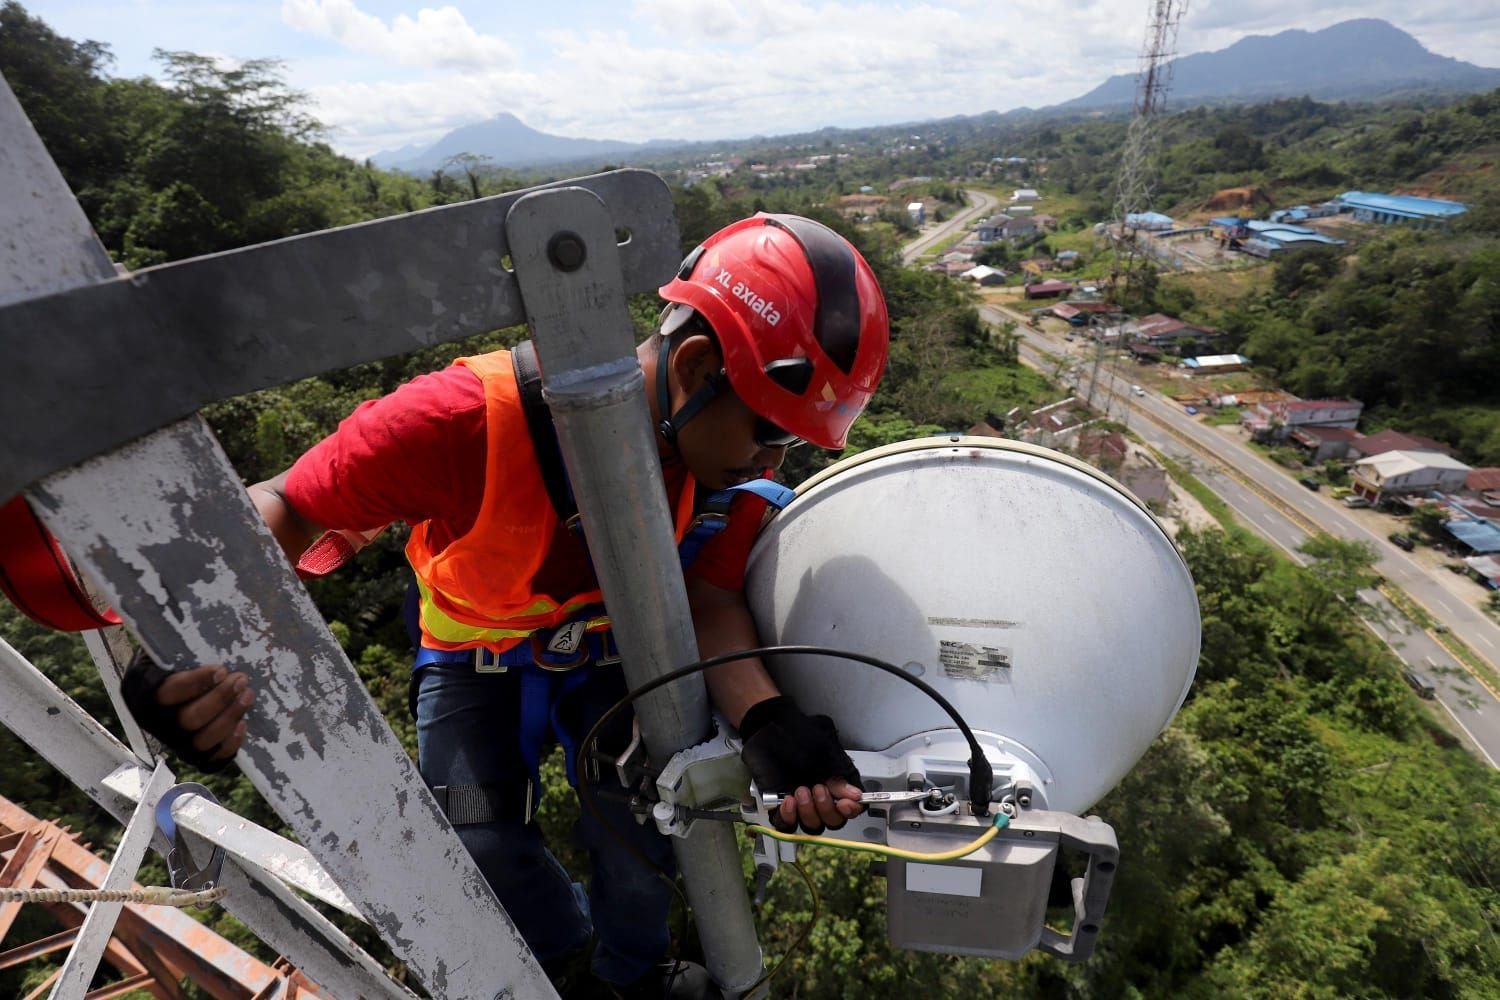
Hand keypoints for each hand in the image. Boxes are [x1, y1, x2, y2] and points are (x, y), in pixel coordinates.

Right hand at [121, 651, 252, 770]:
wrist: (167, 687)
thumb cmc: (170, 661)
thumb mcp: (165, 647)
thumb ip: (175, 642)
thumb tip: (192, 615)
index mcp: (142, 693)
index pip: (166, 693)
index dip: (195, 683)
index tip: (221, 669)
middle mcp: (156, 722)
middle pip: (188, 720)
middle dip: (220, 699)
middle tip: (241, 680)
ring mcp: (174, 741)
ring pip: (201, 740)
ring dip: (229, 717)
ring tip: (248, 695)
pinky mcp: (193, 755)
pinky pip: (211, 759)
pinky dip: (229, 745)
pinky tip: (243, 724)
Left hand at [738, 696, 863, 834]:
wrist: (768, 727)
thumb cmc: (799, 734)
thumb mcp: (825, 752)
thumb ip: (840, 776)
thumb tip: (856, 795)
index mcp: (837, 782)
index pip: (852, 807)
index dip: (851, 811)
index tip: (844, 804)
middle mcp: (822, 796)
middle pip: (833, 821)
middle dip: (827, 809)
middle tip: (817, 788)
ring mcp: (801, 803)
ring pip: (812, 826)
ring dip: (808, 813)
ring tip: (800, 790)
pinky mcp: (780, 806)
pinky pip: (786, 825)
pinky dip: (788, 817)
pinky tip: (787, 801)